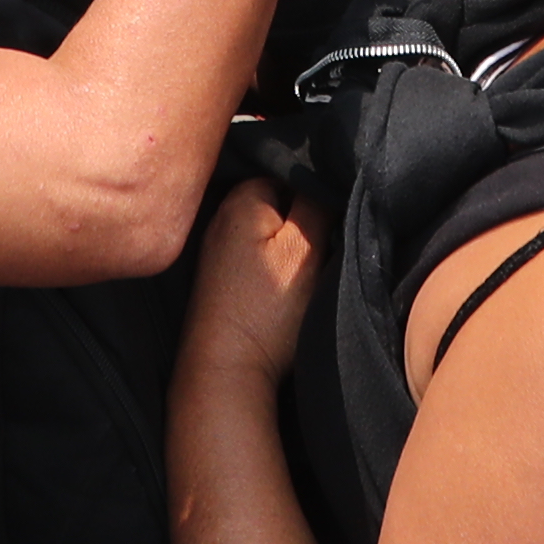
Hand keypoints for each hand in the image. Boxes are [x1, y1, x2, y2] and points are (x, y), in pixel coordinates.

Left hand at [183, 177, 325, 387]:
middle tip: (316, 252)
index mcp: (241, 198)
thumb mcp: (305, 249)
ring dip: (286, 247)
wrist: (226, 372)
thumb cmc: (268, 310)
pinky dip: (269, 267)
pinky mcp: (217, 279)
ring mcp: (214, 249)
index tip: (329, 224)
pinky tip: (277, 291)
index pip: (291, 173)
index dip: (317, 194)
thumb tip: (324, 172)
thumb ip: (316, 202)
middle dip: (301, 221)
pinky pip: (253, 256)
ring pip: (267, 232)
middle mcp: (219, 216)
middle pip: (278, 202)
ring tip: (297, 276)